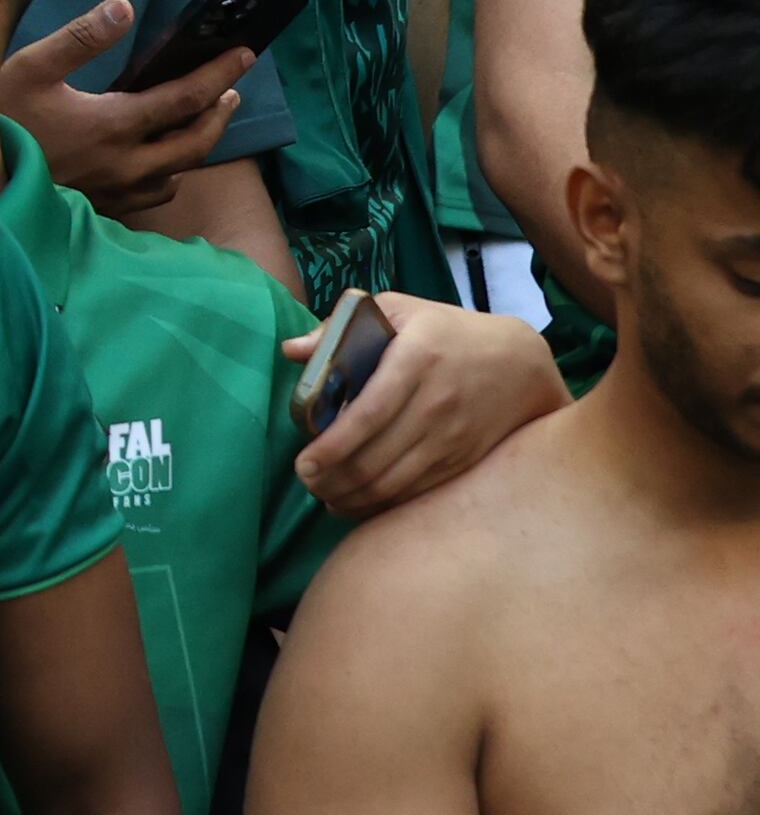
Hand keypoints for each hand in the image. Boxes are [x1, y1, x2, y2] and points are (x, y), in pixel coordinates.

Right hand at [0, 0, 243, 216]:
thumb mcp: (30, 68)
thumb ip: (80, 38)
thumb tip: (124, 8)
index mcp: (114, 124)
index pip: (186, 97)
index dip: (220, 73)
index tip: (244, 54)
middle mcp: (127, 163)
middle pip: (197, 141)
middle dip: (220, 113)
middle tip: (230, 91)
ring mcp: (117, 190)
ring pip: (179, 173)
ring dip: (198, 146)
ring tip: (199, 123)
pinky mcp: (104, 206)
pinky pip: (154, 195)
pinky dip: (169, 174)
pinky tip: (158, 161)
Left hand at [290, 293, 562, 516]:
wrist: (521, 363)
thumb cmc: (446, 332)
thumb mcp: (400, 310)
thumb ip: (341, 326)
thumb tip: (292, 350)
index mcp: (417, 358)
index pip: (370, 413)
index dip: (334, 445)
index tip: (304, 462)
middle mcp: (437, 402)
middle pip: (379, 457)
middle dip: (335, 478)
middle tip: (307, 481)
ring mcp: (454, 436)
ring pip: (397, 481)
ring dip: (354, 497)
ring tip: (324, 495)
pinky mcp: (464, 459)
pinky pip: (418, 491)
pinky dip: (384, 504)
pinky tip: (357, 502)